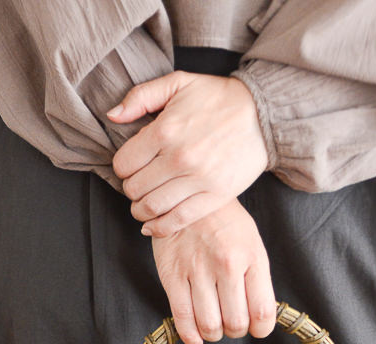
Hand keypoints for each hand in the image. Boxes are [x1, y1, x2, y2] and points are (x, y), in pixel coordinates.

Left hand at [107, 71, 268, 237]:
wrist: (263, 114)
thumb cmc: (218, 98)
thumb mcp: (177, 83)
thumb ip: (140, 97)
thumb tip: (112, 117)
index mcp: (165, 130)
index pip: (123, 164)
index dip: (122, 167)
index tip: (132, 166)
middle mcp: (179, 158)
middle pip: (135, 189)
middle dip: (131, 189)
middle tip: (139, 185)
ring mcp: (198, 180)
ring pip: (152, 208)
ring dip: (141, 211)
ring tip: (143, 206)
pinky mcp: (216, 196)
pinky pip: (179, 220)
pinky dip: (160, 227)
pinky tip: (153, 225)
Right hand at [150, 198, 275, 343]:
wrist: (188, 193)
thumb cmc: (225, 222)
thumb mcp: (252, 243)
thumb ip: (257, 278)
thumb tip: (259, 317)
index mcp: (251, 257)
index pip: (263, 312)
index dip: (261, 329)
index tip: (256, 327)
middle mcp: (226, 265)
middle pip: (236, 323)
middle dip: (236, 330)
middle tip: (232, 322)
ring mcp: (197, 270)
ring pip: (210, 325)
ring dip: (215, 333)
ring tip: (215, 324)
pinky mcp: (171, 274)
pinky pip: (181, 317)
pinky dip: (190, 336)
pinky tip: (196, 339)